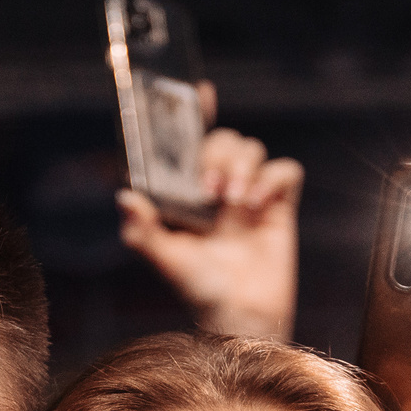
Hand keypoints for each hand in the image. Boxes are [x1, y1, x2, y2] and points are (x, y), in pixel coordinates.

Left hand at [117, 92, 301, 341]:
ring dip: (241, 166)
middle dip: (215, 154)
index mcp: (187, 193)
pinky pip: (285, 170)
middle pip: (222, 139)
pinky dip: (272, 179)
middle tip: (208, 190)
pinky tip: (258, 206)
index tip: (198, 92)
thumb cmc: (200, 292)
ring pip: (252, 147)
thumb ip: (143, 232)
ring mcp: (250, 194)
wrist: (243, 318)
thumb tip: (125, 197)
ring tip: (233, 203)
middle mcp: (218, 189)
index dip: (193, 113)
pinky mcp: (279, 205)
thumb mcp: (167, 261)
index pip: (189, 142)